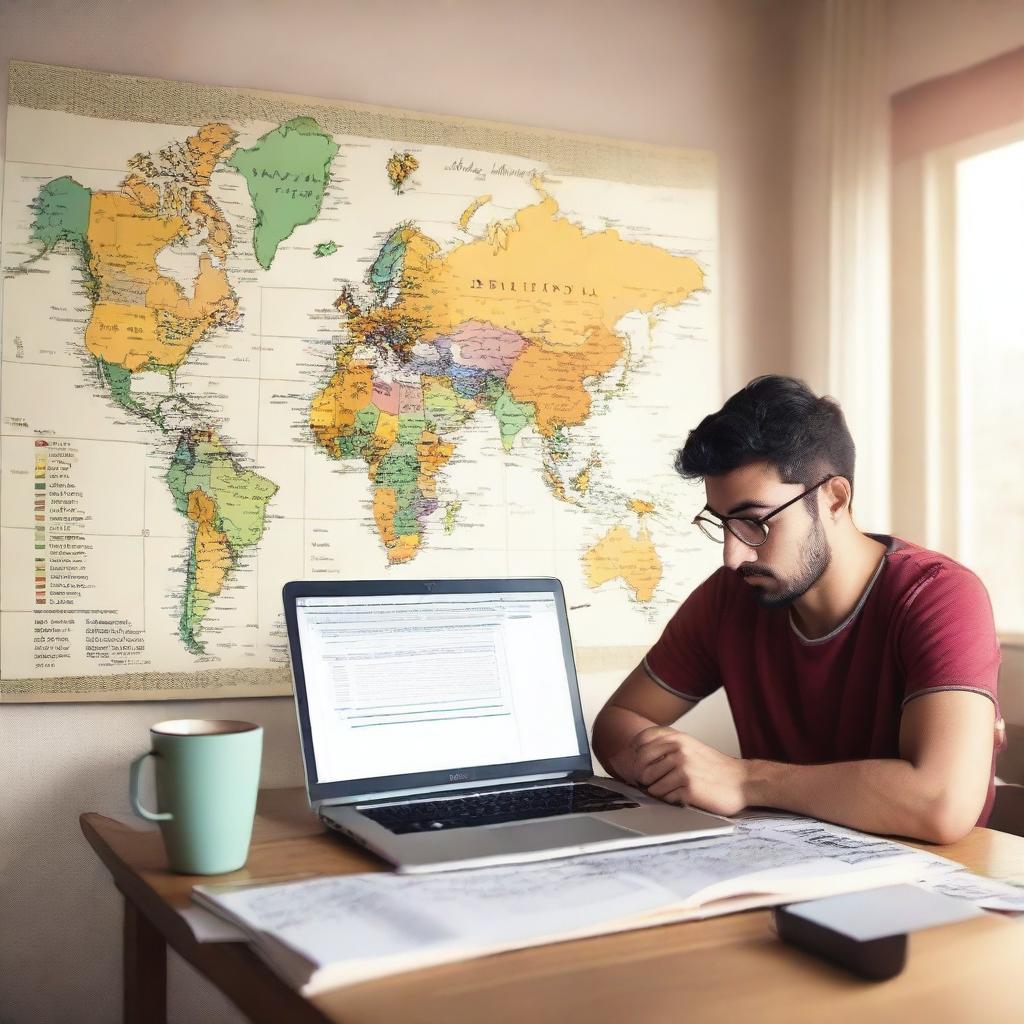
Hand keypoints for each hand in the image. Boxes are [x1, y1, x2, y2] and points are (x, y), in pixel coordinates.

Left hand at [632, 726, 749, 816]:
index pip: (641, 741)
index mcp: (678, 738)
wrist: (743, 782)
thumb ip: (667, 745)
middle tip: (657, 782)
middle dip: (645, 778)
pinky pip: (665, 797)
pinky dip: (672, 800)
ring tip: (677, 789)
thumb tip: (636, 754)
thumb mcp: (691, 746)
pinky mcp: (688, 787)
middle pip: (641, 766)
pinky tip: (685, 796)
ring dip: (661, 791)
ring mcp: (682, 768)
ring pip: (652, 785)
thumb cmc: (716, 768)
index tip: (639, 764)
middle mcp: (678, 750)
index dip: (635, 754)